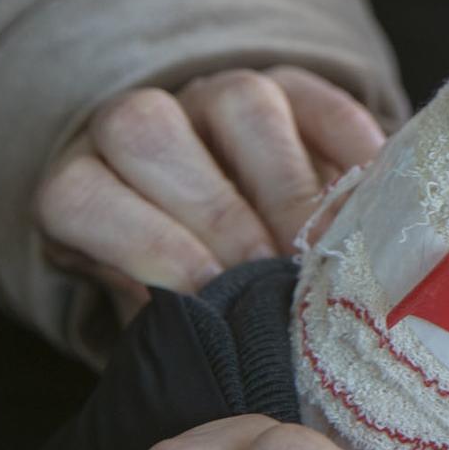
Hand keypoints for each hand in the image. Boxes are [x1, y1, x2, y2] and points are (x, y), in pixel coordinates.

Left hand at [38, 66, 385, 319]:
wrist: (242, 230)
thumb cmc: (192, 288)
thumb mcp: (161, 309)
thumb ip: (176, 325)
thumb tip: (220, 361)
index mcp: (84, 181)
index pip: (78, 195)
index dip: (140, 244)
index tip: (202, 292)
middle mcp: (142, 124)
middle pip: (146, 132)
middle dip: (214, 213)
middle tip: (268, 276)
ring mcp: (220, 97)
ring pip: (240, 103)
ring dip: (283, 185)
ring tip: (321, 250)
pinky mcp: (299, 87)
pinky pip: (326, 105)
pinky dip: (352, 158)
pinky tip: (369, 211)